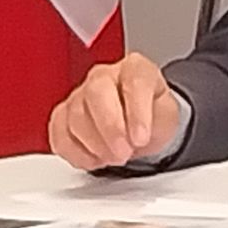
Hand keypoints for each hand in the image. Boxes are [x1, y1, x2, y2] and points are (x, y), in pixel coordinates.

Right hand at [48, 52, 182, 170]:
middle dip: (110, 128)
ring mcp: (79, 94)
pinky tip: (95, 159)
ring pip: (76, 116)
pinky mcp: (62, 116)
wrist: (141, 125)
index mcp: (134, 67)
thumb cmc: (154, 114)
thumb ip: (158, 118)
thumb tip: (138, 133)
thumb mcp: (169, 113)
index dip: (136, 113)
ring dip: (96, 145)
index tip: (141, 138)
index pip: (134, 81)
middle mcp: (104, 76)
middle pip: (97, 93)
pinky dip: (76, 153)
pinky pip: (59, 135)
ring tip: (115, 157)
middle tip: (124, 153)